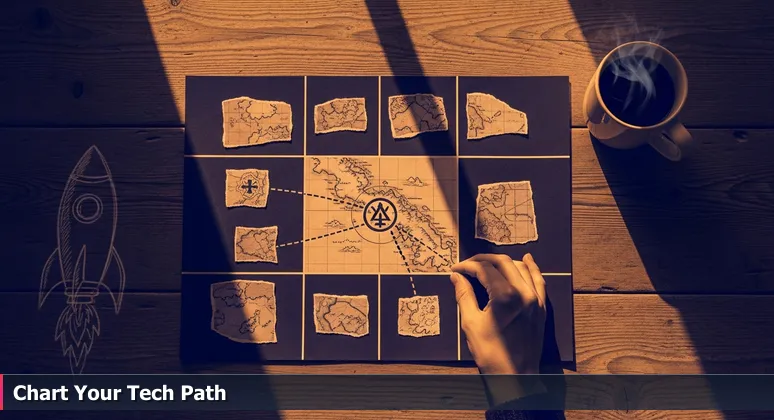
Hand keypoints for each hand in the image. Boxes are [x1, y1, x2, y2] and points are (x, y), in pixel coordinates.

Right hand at [450, 253, 546, 374]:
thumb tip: (456, 277)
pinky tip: (527, 259)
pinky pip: (539, 280)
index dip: (467, 266)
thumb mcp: (471, 323)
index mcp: (504, 296)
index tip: (456, 269)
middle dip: (483, 259)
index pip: (484, 269)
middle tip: (468, 264)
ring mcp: (535, 299)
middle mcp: (523, 292)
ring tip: (488, 263)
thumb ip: (464, 296)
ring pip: (520, 268)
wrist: (515, 376)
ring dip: (503, 261)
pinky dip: (532, 268)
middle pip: (502, 262)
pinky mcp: (541, 307)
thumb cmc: (490, 353)